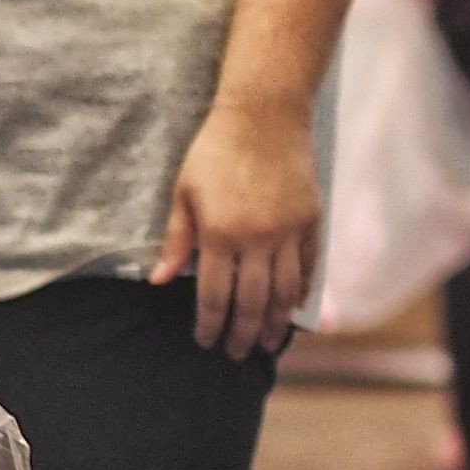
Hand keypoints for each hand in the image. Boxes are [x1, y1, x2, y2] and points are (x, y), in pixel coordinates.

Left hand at [155, 94, 321, 355]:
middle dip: (243, 333)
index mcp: (220, 233)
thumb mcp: (184, 192)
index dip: (210, 324)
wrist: (264, 115)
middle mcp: (258, 239)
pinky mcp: (311, 221)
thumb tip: (158, 280)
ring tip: (268, 342)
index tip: (206, 342)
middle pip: (252, 302)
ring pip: (285, 292)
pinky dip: (301, 291)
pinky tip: (293, 307)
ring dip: (275, 322)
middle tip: (238, 354)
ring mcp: (289, 232)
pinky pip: (308, 267)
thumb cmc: (216, 150)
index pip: (215, 296)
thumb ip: (176, 239)